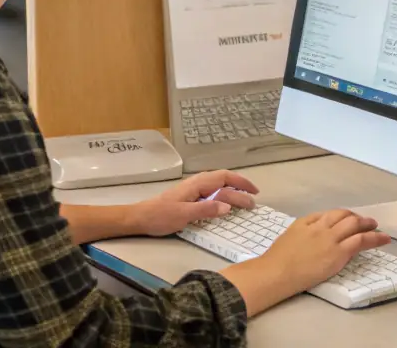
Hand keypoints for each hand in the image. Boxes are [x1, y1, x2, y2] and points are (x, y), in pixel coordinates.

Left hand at [128, 171, 258, 237]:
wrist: (141, 218)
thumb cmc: (161, 216)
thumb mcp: (184, 215)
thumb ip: (206, 210)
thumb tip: (228, 206)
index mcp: (197, 184)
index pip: (224, 179)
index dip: (241, 183)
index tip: (254, 193)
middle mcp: (197, 184)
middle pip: (223, 180)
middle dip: (240, 187)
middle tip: (253, 200)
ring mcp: (193, 190)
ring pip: (218, 185)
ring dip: (232, 191)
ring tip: (244, 200)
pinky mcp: (190, 197)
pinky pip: (212, 192)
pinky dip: (223, 195)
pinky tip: (225, 203)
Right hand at [222, 209, 391, 315]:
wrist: (277, 271)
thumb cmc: (277, 260)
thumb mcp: (288, 238)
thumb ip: (302, 233)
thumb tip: (311, 236)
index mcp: (306, 222)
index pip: (328, 214)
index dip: (341, 216)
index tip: (346, 220)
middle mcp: (321, 226)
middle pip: (343, 216)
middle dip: (356, 217)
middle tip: (364, 222)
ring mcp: (331, 238)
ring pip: (355, 224)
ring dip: (367, 224)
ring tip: (375, 227)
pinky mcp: (339, 253)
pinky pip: (361, 241)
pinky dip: (375, 238)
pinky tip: (383, 239)